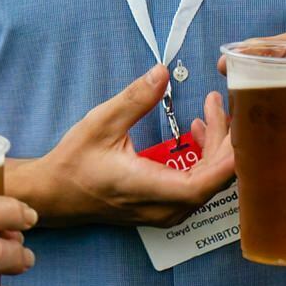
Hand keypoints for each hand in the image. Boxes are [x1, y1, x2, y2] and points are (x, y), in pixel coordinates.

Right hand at [16, 64, 236, 228]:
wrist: (55, 194)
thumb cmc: (74, 163)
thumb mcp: (101, 123)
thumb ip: (135, 99)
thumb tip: (162, 72)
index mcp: (151, 189)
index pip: (207, 181)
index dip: (227, 152)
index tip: (230, 117)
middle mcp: (166, 209)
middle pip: (216, 179)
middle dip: (224, 140)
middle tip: (217, 104)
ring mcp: (168, 213)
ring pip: (210, 184)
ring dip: (215, 149)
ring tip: (206, 114)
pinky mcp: (166, 209)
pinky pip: (199, 186)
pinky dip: (204, 159)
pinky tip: (194, 134)